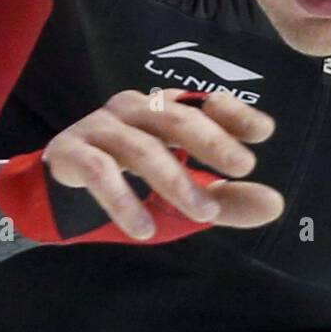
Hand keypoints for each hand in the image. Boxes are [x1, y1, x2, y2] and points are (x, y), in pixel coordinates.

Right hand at [42, 89, 280, 240]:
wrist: (55, 196)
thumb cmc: (128, 185)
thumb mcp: (181, 195)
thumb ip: (226, 200)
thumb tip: (275, 205)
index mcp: (164, 112)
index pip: (203, 102)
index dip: (234, 113)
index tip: (264, 132)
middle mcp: (134, 110)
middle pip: (177, 118)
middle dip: (213, 142)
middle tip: (244, 166)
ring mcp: (99, 127)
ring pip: (142, 147)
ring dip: (176, 181)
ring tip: (203, 215)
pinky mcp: (70, 151)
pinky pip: (100, 171)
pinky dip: (124, 200)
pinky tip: (144, 229)